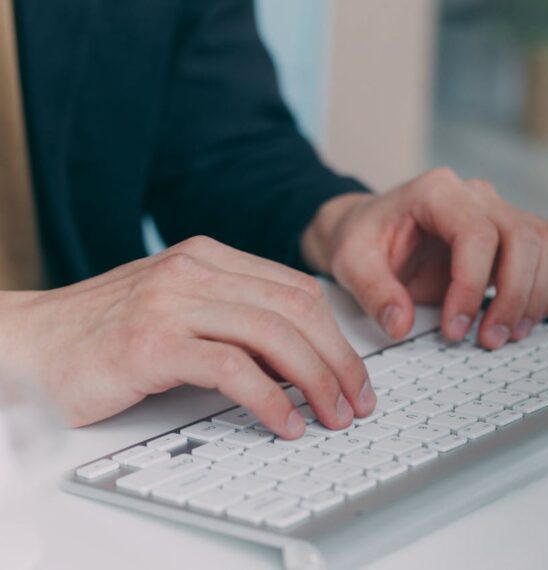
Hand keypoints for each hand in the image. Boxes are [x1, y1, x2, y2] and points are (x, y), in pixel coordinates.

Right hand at [0, 237, 374, 434]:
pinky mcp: (151, 342)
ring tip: (332, 416)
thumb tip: (296, 356)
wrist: (33, 342)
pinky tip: (285, 424)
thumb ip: (233, 318)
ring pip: (273, 334)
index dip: (336, 334)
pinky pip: (232, 368)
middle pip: (295, 310)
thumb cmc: (109, 330)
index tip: (353, 372)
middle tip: (356, 400)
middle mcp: (195, 271)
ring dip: (315, 380)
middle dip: (338, 360)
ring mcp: (172, 302)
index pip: (296, 289)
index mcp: (209, 257)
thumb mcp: (181, 308)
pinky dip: (269, 399)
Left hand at [302, 168, 547, 348]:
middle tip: (489, 339)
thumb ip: (373, 292)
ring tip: (506, 334)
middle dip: (514, 296)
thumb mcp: (349, 262)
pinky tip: (521, 318)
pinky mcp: (503, 236)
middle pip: (523, 237)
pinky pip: (546, 255)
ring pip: (544, 245)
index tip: (454, 327)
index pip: (475, 235)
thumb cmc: (359, 237)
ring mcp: (493, 212)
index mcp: (434, 193)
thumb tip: (400, 325)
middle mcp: (472, 196)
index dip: (471, 286)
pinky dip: (544, 288)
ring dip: (536, 295)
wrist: (365, 228)